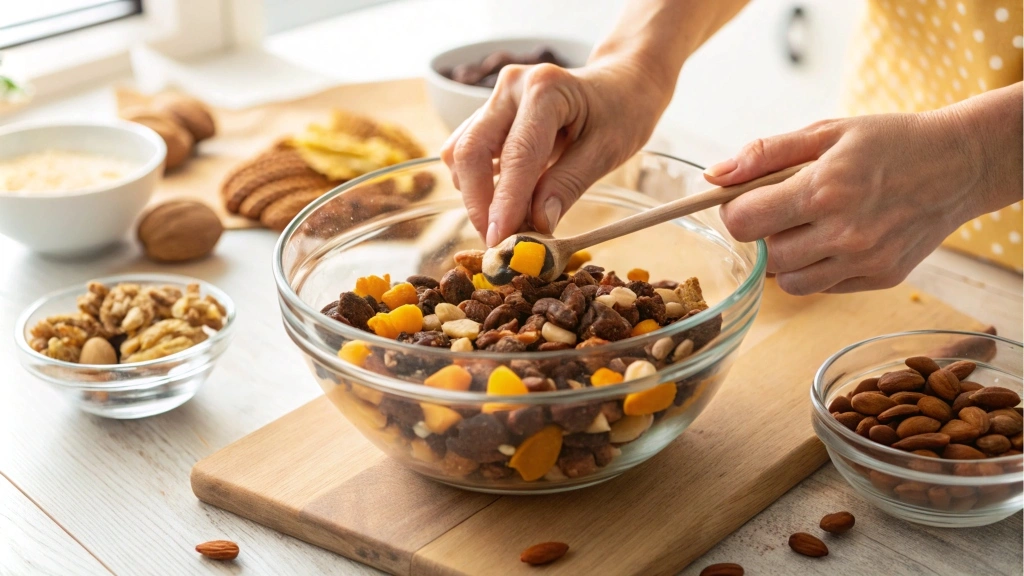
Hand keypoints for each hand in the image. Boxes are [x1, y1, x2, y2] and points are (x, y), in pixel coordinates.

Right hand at [441, 56, 669, 245]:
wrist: (618, 83)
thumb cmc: (621, 112)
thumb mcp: (606, 151)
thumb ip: (568, 185)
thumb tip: (537, 224)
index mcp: (545, 89)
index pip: (516, 154)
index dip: (505, 202)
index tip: (499, 241)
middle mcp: (511, 86)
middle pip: (471, 151)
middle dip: (479, 203)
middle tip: (497, 243)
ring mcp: (495, 97)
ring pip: (461, 153)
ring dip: (476, 196)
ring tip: (510, 223)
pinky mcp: (487, 112)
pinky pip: (466, 151)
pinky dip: (478, 182)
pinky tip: (505, 201)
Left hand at [705, 112, 987, 294]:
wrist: (961, 163)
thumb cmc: (889, 142)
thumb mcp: (826, 132)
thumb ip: (764, 154)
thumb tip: (712, 175)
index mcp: (824, 189)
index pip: (744, 222)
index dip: (733, 212)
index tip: (745, 200)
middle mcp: (845, 232)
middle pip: (764, 257)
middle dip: (760, 237)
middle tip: (779, 212)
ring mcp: (865, 260)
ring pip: (790, 283)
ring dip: (785, 259)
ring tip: (806, 227)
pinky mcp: (883, 277)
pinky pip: (824, 288)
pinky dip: (817, 270)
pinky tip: (835, 240)